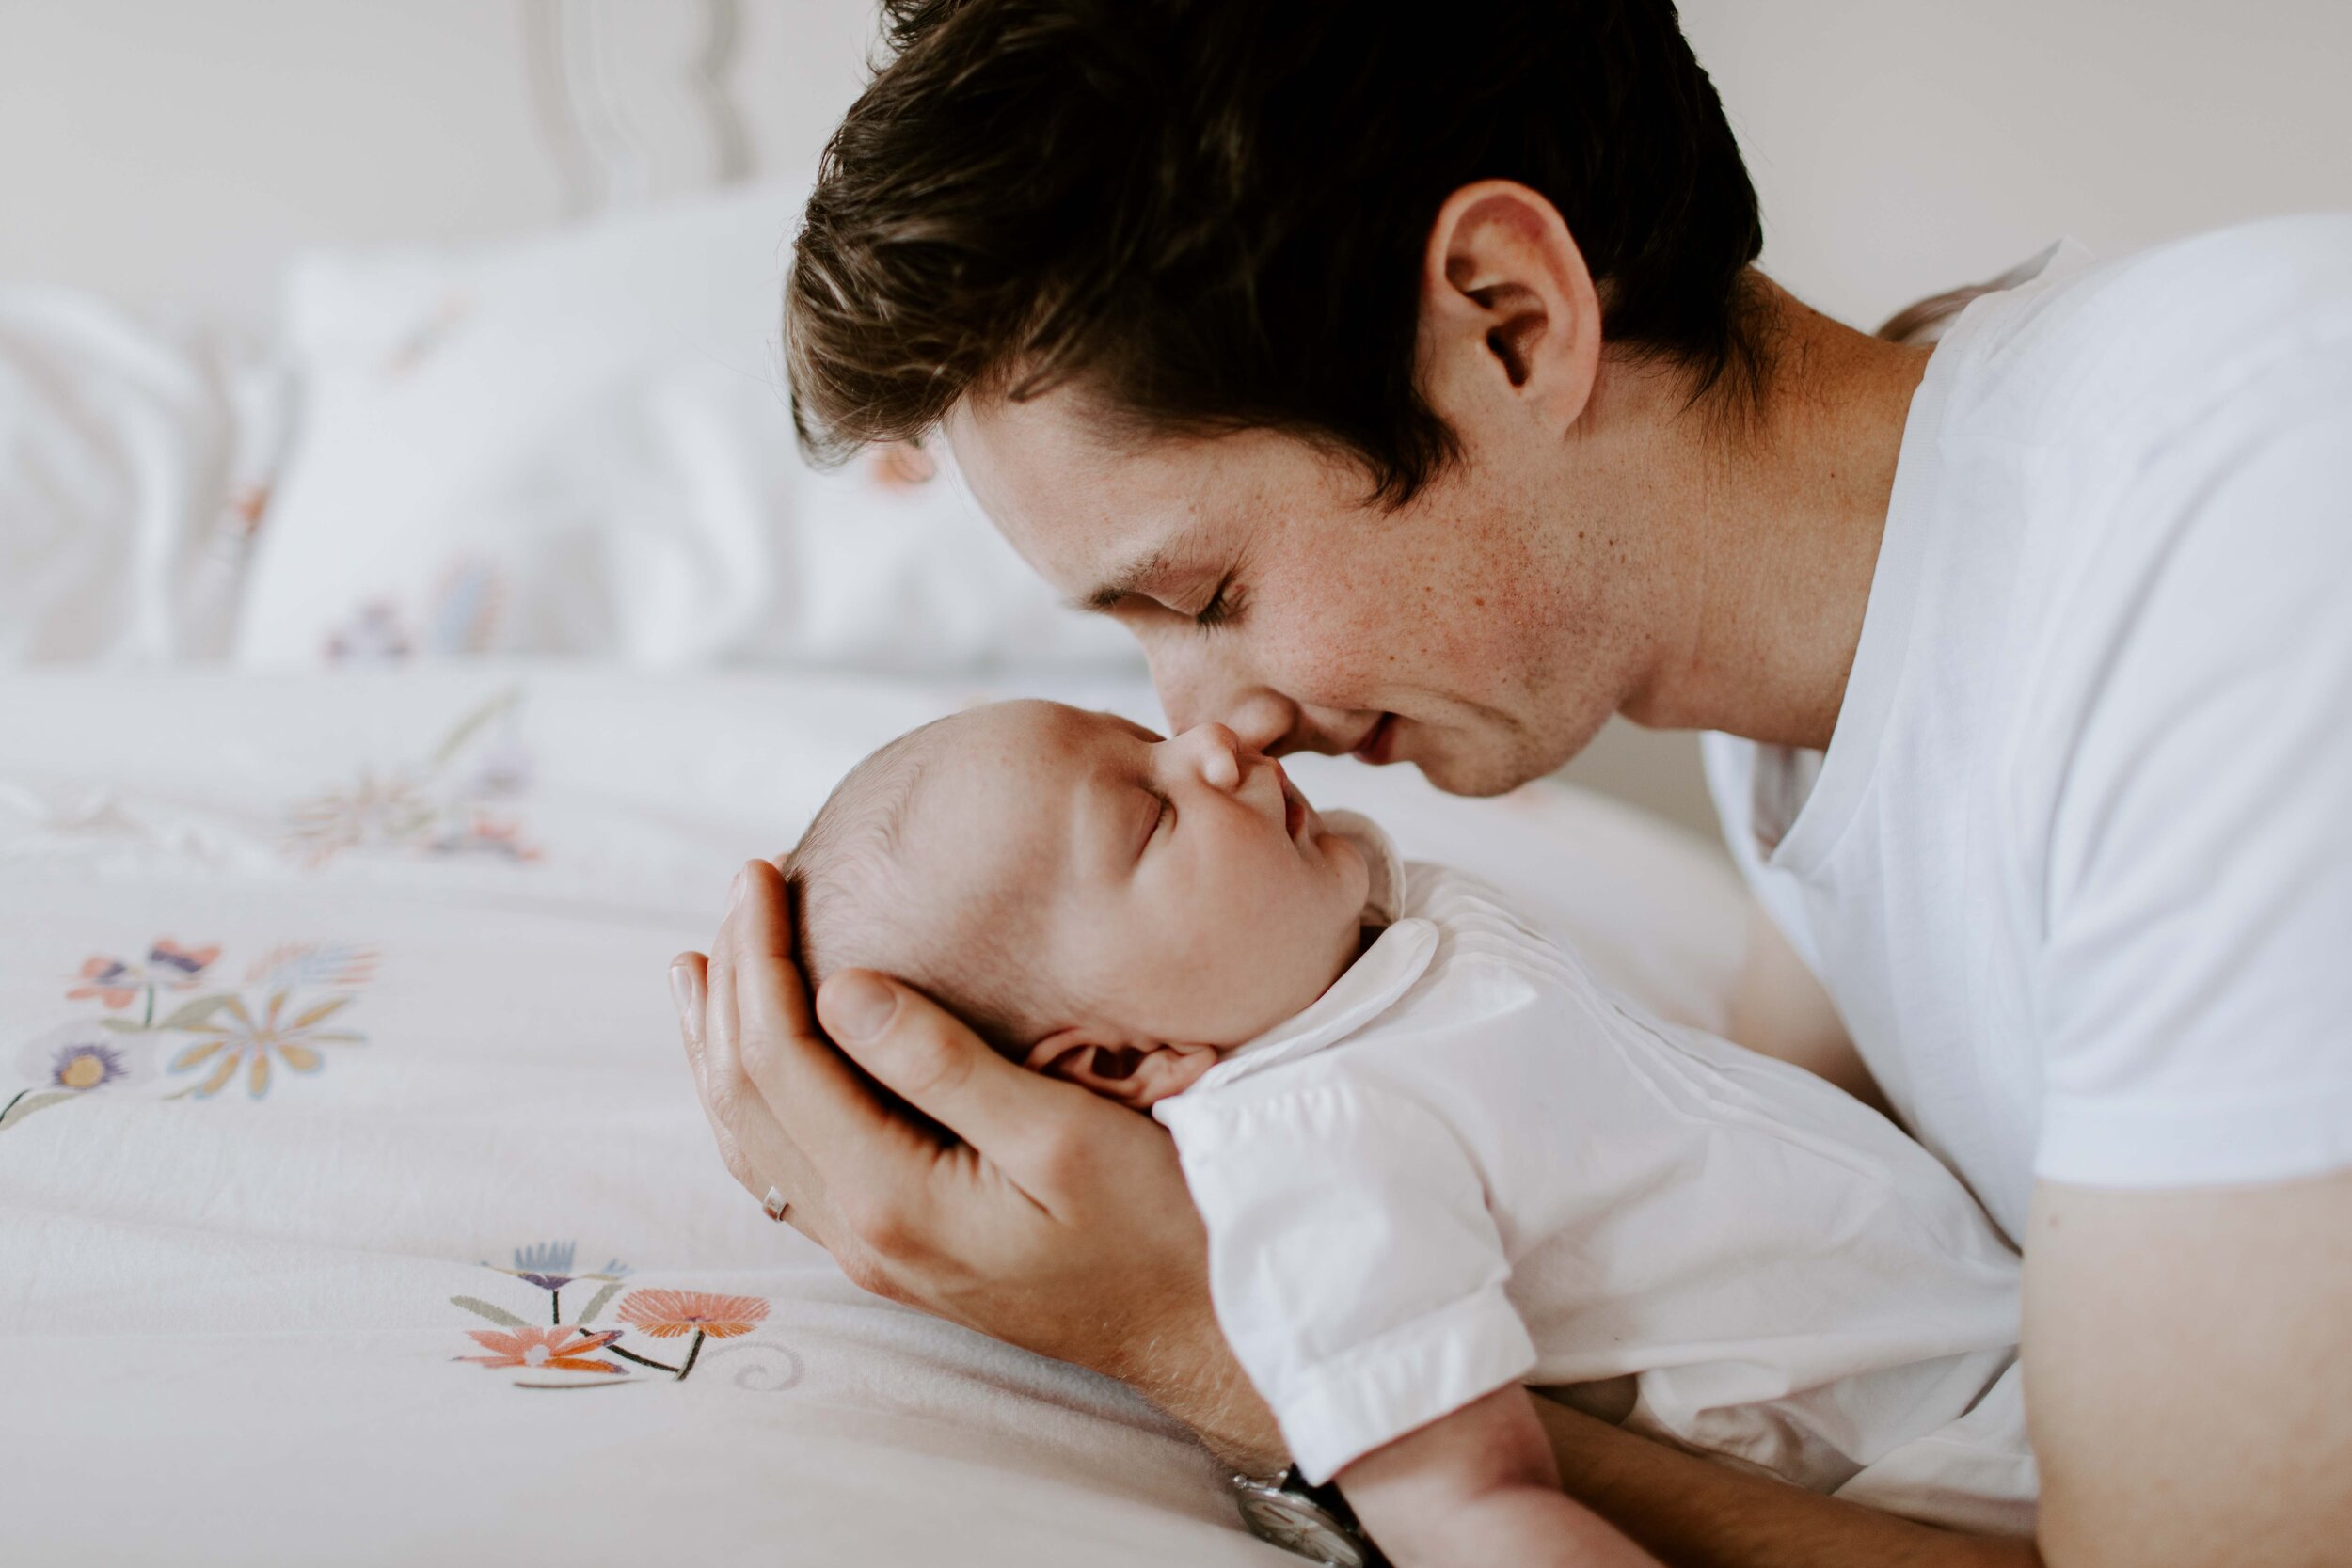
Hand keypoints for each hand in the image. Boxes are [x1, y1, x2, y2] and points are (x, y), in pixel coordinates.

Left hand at [670, 859, 1283, 1465]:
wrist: (1195, 1326)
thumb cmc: (1155, 1225)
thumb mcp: (1063, 1134)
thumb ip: (946, 1065)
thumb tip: (843, 987)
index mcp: (894, 1198)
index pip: (782, 1059)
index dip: (760, 959)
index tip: (761, 874)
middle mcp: (864, 1233)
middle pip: (750, 1096)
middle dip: (732, 984)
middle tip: (741, 887)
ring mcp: (874, 1250)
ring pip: (756, 1139)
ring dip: (721, 1045)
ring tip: (702, 967)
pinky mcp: (897, 1248)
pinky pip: (789, 1166)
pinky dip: (757, 1098)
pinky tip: (759, 1063)